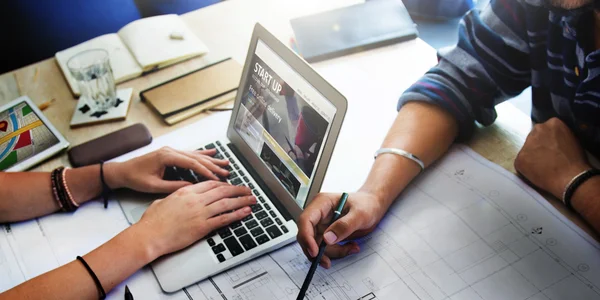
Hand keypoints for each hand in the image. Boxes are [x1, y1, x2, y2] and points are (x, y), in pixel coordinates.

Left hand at [107, 147, 229, 192]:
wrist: (122, 171)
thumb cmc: (135, 178)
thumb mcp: (154, 186)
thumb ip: (173, 186)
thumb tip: (191, 189)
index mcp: (166, 157)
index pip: (191, 163)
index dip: (206, 171)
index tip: (217, 178)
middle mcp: (170, 151)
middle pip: (196, 158)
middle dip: (213, 165)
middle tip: (226, 172)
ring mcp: (171, 151)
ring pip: (195, 155)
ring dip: (210, 160)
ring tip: (225, 163)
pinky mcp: (171, 153)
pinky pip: (190, 153)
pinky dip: (202, 154)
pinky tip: (212, 153)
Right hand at [135, 181, 254, 258]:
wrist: (149, 235)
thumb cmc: (152, 222)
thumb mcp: (163, 200)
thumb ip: (175, 196)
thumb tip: (179, 196)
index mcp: (186, 192)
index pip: (211, 184)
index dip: (224, 184)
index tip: (231, 185)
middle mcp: (195, 200)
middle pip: (222, 191)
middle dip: (238, 189)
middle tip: (247, 189)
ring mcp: (200, 213)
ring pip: (227, 203)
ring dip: (242, 200)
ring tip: (252, 199)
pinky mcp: (202, 227)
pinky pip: (224, 219)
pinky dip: (237, 215)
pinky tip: (245, 212)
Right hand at [297, 191, 386, 268]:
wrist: (373, 206)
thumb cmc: (366, 204)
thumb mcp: (360, 214)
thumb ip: (344, 226)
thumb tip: (327, 238)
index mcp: (322, 203)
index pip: (305, 220)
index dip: (306, 237)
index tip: (314, 252)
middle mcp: (318, 214)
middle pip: (307, 236)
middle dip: (316, 251)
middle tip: (327, 262)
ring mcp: (322, 225)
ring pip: (316, 245)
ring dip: (332, 252)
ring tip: (351, 247)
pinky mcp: (326, 234)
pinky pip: (326, 248)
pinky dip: (337, 252)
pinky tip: (350, 246)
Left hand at [515, 118, 590, 198]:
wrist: (570, 177)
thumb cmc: (576, 161)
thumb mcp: (572, 139)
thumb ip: (560, 135)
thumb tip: (554, 139)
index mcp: (552, 123)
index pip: (545, 129)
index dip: (548, 139)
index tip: (552, 147)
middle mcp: (537, 130)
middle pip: (534, 137)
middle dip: (538, 145)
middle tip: (546, 157)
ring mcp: (526, 144)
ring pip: (527, 149)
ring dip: (532, 156)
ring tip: (543, 166)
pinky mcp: (519, 159)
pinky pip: (521, 162)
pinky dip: (527, 167)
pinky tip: (538, 172)